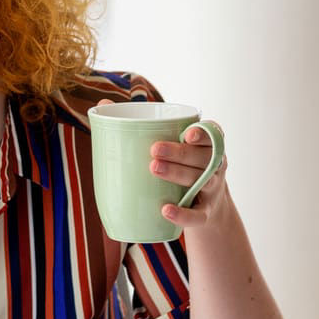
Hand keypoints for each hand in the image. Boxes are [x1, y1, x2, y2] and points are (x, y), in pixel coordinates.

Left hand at [95, 98, 231, 229]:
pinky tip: (165, 210)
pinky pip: (198, 215)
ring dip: (177, 174)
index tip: (187, 134)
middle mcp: (214, 164)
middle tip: (154, 150)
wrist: (204, 206)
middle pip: (202, 156)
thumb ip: (140, 124)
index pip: (212, 133)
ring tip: (153, 169)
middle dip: (179, 152)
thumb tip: (104, 103)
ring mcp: (212, 189)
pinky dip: (183, 214)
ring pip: (200, 180)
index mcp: (206, 144)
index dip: (203, 132)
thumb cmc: (178, 164)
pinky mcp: (206, 212)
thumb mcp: (169, 144)